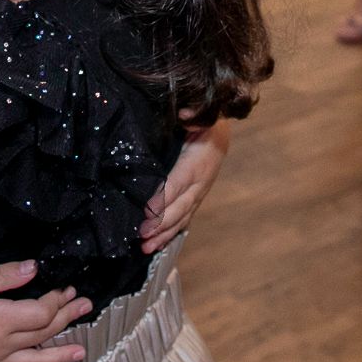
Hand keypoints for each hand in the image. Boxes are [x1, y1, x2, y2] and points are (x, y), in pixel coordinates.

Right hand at [0, 262, 92, 361]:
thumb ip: (7, 275)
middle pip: (42, 334)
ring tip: (80, 352)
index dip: (57, 301)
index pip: (40, 313)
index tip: (66, 289)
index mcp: (0, 319)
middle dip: (66, 319)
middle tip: (83, 306)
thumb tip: (35, 268)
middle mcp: (0, 346)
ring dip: (59, 357)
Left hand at [140, 120, 229, 253]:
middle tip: (142, 235)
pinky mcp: (196, 198)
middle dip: (161, 223)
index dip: (163, 197)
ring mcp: (199, 193)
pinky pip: (185, 218)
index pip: (178, 182)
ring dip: (164, 233)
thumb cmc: (203, 122)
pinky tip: (159, 244)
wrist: (219, 132)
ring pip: (182, 217)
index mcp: (197, 162)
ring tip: (146, 247)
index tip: (146, 210)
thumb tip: (185, 114)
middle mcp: (200, 182)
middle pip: (180, 206)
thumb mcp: (199, 115)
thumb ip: (192, 115)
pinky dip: (172, 232)